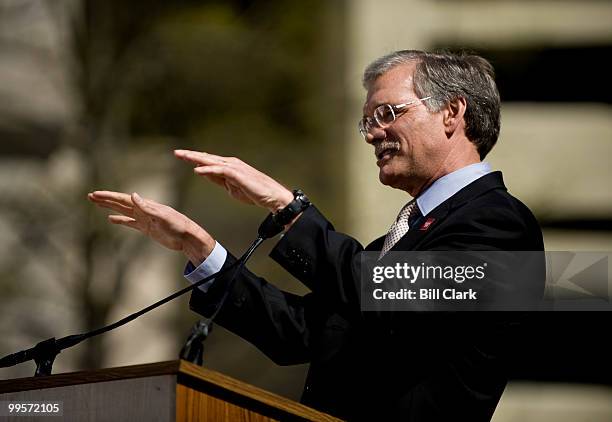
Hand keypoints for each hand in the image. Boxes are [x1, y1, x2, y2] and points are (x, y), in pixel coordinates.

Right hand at [88, 191, 213, 265]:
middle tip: (90, 196)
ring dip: (110, 208)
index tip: (95, 194)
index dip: (109, 196)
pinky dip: (120, 220)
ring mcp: (144, 219)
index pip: (124, 199)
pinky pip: (130, 223)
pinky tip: (111, 220)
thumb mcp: (163, 216)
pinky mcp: (147, 228)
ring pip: (123, 212)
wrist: (187, 237)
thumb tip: (134, 195)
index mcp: (146, 205)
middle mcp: (143, 210)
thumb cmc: (178, 225)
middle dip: (105, 199)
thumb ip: (147, 207)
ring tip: (97, 204)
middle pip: (120, 203)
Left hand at [174, 150, 293, 212]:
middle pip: (207, 158)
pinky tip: (197, 170)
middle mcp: (230, 164)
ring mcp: (234, 167)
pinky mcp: (238, 174)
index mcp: (228, 167)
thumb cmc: (254, 192)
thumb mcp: (231, 188)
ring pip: (211, 161)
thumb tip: (204, 174)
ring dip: (196, 158)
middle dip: (191, 155)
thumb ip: (218, 180)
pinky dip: (208, 170)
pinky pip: (220, 170)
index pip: (208, 161)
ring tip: (183, 156)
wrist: (271, 196)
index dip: (194, 159)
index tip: (181, 157)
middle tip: (177, 153)